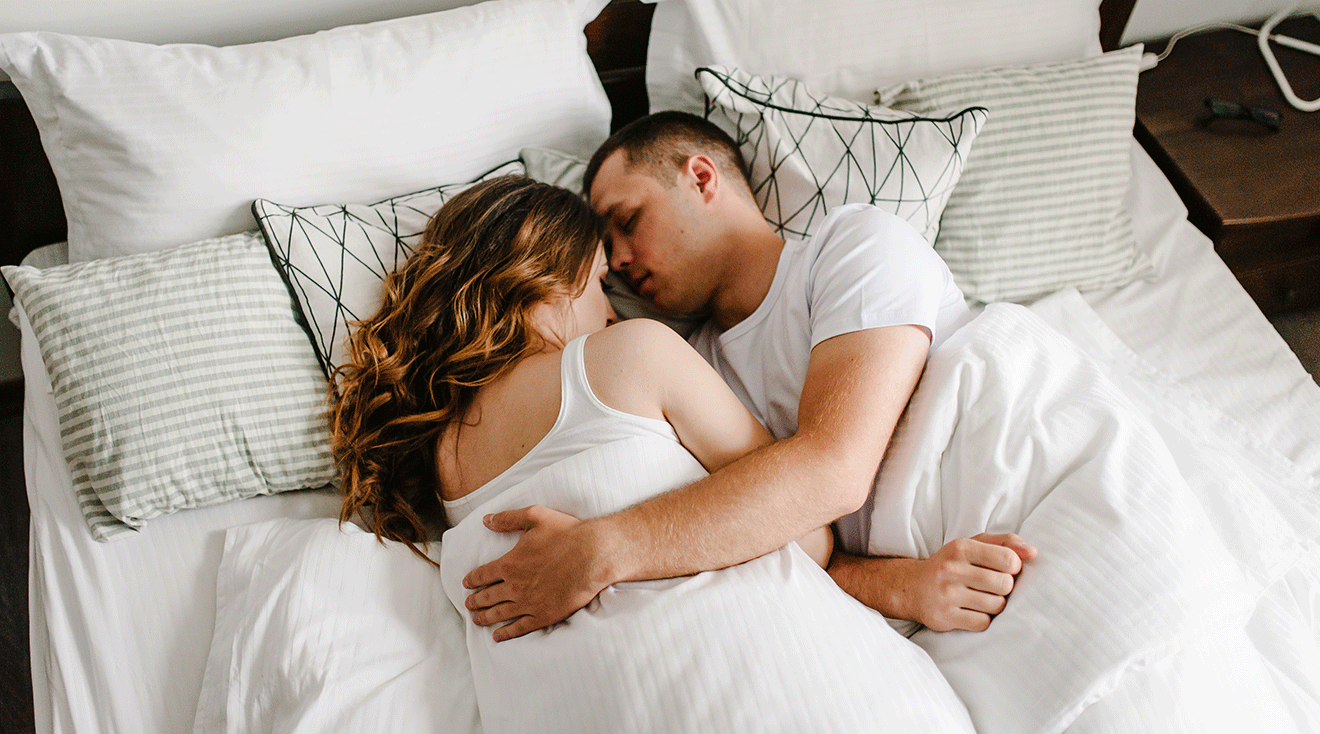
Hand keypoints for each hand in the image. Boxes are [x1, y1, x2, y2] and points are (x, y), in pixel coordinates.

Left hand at [462, 505, 609, 641]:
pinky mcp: (544, 616)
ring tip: (476, 620)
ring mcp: (528, 604)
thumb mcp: (535, 516)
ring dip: (484, 618)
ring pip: (499, 614)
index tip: (467, 583)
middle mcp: (514, 586)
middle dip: (475, 601)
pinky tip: (498, 636)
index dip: (472, 580)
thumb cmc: (566, 533)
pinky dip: (506, 633)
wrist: (593, 555)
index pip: (482, 575)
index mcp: (509, 564)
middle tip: (468, 604)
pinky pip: (519, 628)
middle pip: (487, 597)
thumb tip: (486, 520)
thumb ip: (508, 519)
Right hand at [911, 533, 1036, 632]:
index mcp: (962, 547)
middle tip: (993, 586)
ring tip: (982, 598)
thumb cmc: (951, 564)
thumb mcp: (973, 545)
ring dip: (995, 604)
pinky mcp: (945, 616)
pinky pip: (983, 623)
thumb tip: (1033, 553)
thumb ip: (1005, 543)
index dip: (1014, 568)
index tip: (1004, 570)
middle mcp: (952, 569)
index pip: (1009, 559)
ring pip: (997, 606)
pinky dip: (983, 619)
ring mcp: (947, 594)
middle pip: (1005, 585)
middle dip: (1005, 588)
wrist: (912, 587)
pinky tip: (972, 610)